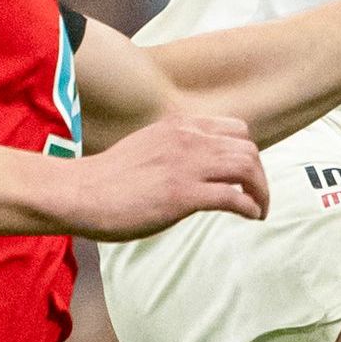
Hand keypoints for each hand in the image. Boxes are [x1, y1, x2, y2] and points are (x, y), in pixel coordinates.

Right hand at [58, 111, 268, 238]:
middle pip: (248, 148)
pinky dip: (250, 206)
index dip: (248, 151)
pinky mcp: (183, 195)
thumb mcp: (148, 146)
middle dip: (260, 174)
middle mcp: (188, 139)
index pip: (235, 128)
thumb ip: (176, 149)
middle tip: (258, 195)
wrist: (80, 192)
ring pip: (247, 168)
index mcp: (179, 125)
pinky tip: (249, 216)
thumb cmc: (108, 178)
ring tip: (259, 208)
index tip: (246, 173)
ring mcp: (186, 166)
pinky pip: (233, 197)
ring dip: (261, 191)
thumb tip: (198, 168)